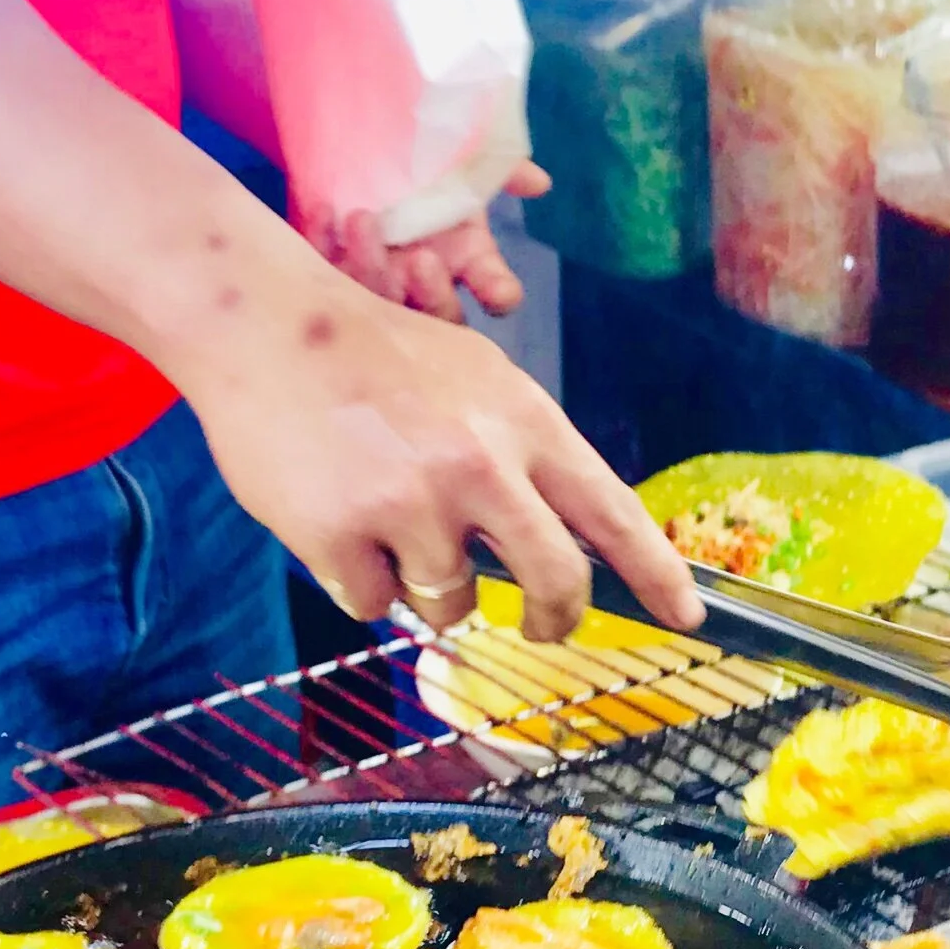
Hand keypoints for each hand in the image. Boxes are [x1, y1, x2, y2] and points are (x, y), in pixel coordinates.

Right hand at [176, 270, 699, 646]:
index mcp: (524, 422)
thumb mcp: (476, 383)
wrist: (263, 321)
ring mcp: (410, 504)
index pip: (613, 512)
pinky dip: (359, 580)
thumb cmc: (373, 357)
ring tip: (387, 517)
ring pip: (452, 603)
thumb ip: (522, 459)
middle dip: (556, 620)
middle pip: (557, 584)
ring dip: (428, 585)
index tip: (686, 616)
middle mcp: (480, 465)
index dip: (658, 574)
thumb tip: (563, 551)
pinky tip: (335, 519)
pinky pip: (375, 606)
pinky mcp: (341, 536)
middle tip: (542, 627)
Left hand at [320, 162, 552, 322]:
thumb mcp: (465, 154)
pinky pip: (326, 276)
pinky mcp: (332, 271)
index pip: (497, 294)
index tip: (496, 290)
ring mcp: (380, 282)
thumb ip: (503, 167)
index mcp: (469, 257)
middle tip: (421, 259)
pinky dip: (324, 246)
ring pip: (382, 308)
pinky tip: (325, 213)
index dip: (498, 296)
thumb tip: (540, 182)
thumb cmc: (424, 154)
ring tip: (363, 220)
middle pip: (442, 318)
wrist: (364, 131)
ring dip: (375, 272)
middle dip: (434, 296)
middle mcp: (427, 282)